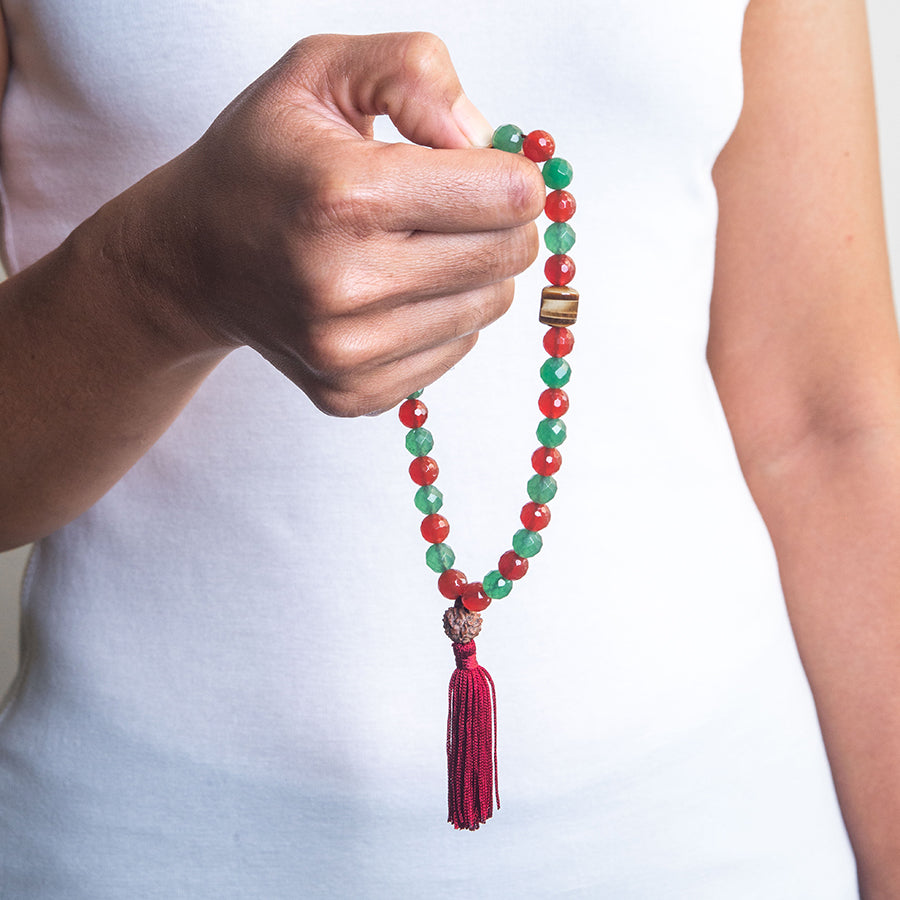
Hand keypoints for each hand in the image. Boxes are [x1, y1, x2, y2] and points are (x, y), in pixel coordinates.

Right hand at [125, 32, 544, 415]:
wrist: (193, 256)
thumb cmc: (262, 160)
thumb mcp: (322, 70)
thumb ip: (414, 73)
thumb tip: (486, 141)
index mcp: (344, 195)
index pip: (507, 197)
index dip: (512, 175)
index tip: (486, 168)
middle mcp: (345, 286)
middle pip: (507, 256)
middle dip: (500, 221)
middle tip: (453, 204)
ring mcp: (347, 352)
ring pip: (488, 307)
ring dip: (472, 270)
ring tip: (413, 245)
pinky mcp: (352, 392)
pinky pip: (455, 350)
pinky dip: (442, 316)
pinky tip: (394, 291)